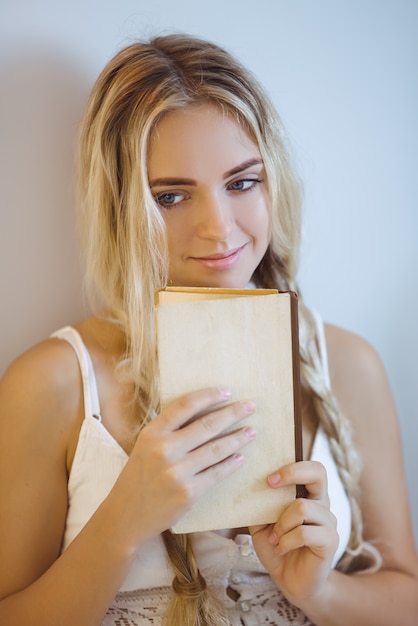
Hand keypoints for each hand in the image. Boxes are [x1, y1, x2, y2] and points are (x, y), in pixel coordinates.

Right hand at [114, 387, 255, 543]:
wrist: (125, 516)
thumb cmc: (137, 477)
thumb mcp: (144, 446)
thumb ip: (168, 430)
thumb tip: (202, 412)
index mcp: (152, 433)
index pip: (186, 405)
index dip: (209, 396)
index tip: (227, 392)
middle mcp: (165, 449)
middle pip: (207, 425)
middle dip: (233, 413)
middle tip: (251, 406)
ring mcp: (177, 472)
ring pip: (216, 449)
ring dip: (238, 439)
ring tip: (252, 432)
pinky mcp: (189, 493)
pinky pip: (216, 473)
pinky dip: (231, 464)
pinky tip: (240, 458)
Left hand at [249, 461, 338, 607]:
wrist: (291, 581)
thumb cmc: (277, 547)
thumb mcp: (261, 523)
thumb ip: (258, 504)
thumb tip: (243, 486)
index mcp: (308, 495)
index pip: (311, 468)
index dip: (291, 467)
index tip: (268, 479)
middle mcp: (322, 503)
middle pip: (318, 472)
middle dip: (291, 473)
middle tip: (270, 484)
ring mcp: (328, 521)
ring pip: (302, 507)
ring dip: (281, 524)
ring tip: (274, 537)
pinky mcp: (330, 540)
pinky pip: (304, 532)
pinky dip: (286, 541)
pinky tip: (281, 549)